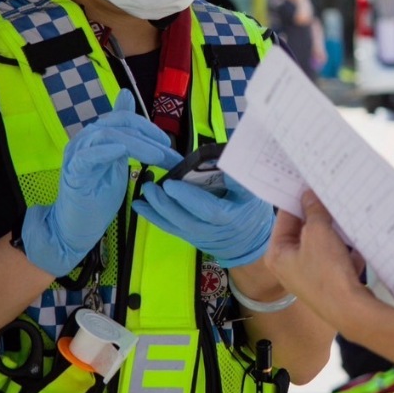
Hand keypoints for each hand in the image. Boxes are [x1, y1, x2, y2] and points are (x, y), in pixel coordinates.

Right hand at [22, 90, 179, 276]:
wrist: (75, 226)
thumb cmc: (99, 196)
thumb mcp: (120, 165)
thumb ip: (129, 141)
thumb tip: (135, 108)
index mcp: (98, 136)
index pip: (124, 118)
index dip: (148, 126)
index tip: (168, 143)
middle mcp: (86, 139)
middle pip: (118, 123)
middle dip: (148, 137)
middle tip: (169, 153)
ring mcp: (77, 154)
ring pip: (106, 135)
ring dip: (136, 144)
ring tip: (157, 157)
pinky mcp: (73, 172)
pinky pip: (86, 156)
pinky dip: (104, 151)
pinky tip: (122, 152)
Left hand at [134, 174, 274, 267]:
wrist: (250, 242)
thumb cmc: (251, 208)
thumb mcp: (253, 190)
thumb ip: (238, 175)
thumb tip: (224, 150)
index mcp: (234, 213)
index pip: (213, 207)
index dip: (192, 197)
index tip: (175, 182)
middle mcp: (218, 227)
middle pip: (192, 217)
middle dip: (171, 201)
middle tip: (156, 185)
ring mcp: (203, 235)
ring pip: (179, 224)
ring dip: (159, 208)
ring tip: (146, 191)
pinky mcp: (191, 238)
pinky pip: (171, 229)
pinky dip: (154, 217)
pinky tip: (139, 205)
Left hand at [265, 193, 366, 326]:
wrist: (352, 312)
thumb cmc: (327, 273)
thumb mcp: (319, 233)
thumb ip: (314, 211)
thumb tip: (309, 195)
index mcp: (277, 254)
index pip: (285, 217)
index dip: (298, 198)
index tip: (310, 183)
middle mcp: (289, 266)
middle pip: (304, 230)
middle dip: (320, 215)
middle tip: (331, 195)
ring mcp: (309, 276)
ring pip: (323, 243)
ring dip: (335, 232)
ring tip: (346, 214)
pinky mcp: (329, 283)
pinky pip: (336, 258)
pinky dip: (346, 250)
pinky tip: (358, 243)